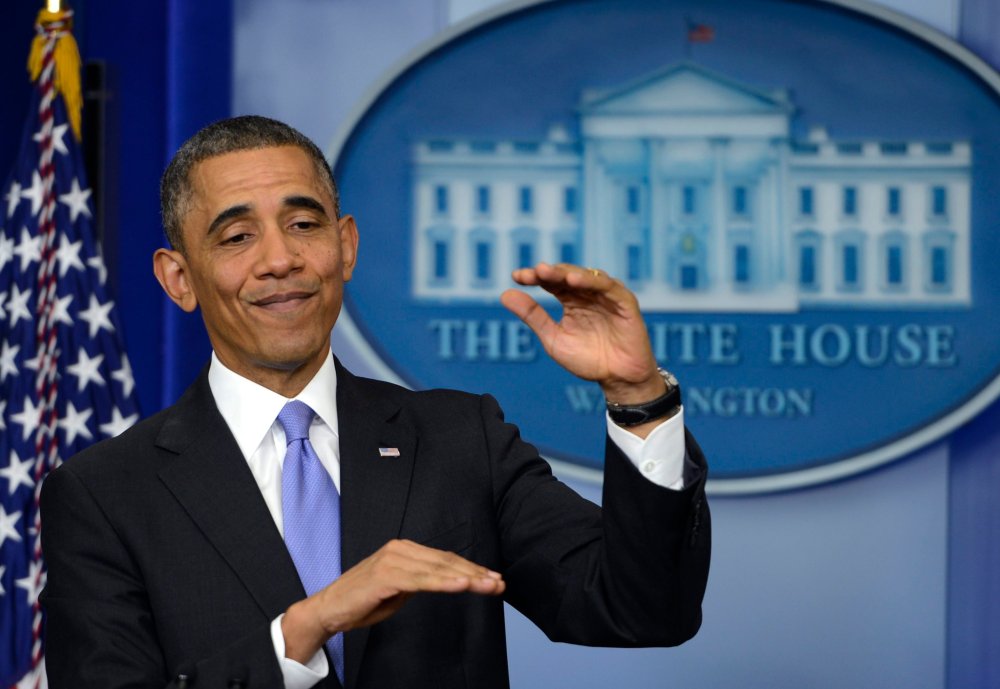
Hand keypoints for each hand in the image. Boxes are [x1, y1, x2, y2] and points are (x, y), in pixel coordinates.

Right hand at [281, 539, 503, 661]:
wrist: (330, 609)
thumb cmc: (364, 600)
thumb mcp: (400, 589)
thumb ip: (421, 581)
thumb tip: (446, 580)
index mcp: (405, 549)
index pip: (445, 559)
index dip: (471, 569)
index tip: (493, 579)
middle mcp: (400, 549)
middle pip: (446, 562)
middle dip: (475, 573)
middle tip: (499, 583)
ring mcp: (393, 559)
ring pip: (438, 569)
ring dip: (467, 578)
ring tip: (489, 585)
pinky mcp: (386, 575)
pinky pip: (421, 580)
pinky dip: (444, 583)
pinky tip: (462, 586)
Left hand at [500, 263, 664, 406]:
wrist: (617, 379)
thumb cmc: (588, 359)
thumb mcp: (554, 338)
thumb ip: (533, 316)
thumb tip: (504, 294)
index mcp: (571, 300)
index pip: (550, 282)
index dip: (534, 277)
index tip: (517, 276)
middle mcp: (588, 293)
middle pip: (565, 275)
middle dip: (548, 273)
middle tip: (532, 272)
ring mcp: (606, 295)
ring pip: (585, 276)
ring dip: (566, 273)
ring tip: (547, 272)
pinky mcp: (624, 301)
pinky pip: (607, 287)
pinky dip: (591, 281)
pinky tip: (574, 281)